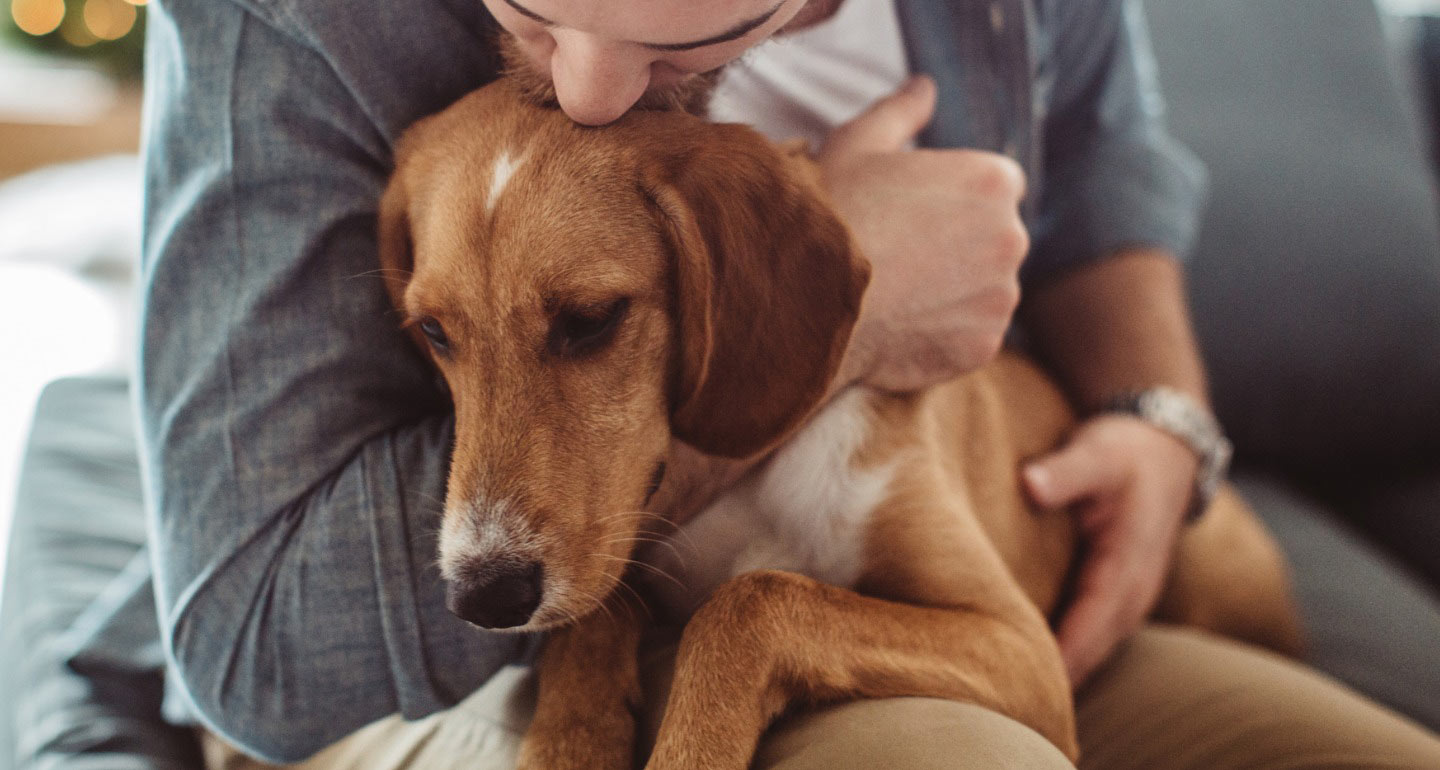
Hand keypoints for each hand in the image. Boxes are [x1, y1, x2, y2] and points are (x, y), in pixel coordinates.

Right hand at [820, 75, 1028, 392]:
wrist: (805, 297)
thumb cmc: (829, 214)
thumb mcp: (857, 144)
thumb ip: (901, 112)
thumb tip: (924, 88)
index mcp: (992, 179)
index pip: (994, 187)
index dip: (951, 201)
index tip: (912, 216)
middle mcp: (1011, 236)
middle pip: (994, 240)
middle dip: (958, 248)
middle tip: (898, 257)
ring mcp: (1000, 296)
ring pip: (985, 292)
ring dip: (953, 293)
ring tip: (895, 295)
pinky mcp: (983, 345)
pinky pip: (971, 337)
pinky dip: (943, 336)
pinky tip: (898, 327)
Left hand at [1022, 414, 1199, 684]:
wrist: (1164, 447)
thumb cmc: (1125, 452)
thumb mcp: (1096, 453)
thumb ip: (1064, 472)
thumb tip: (1031, 484)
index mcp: (1126, 566)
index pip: (1089, 626)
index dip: (1058, 656)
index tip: (1022, 678)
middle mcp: (1132, 592)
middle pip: (1091, 651)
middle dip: (1055, 677)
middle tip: (1003, 695)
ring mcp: (1129, 597)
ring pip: (1093, 649)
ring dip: (1062, 670)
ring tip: (1011, 689)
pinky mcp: (1117, 594)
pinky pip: (1091, 635)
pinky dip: (1068, 651)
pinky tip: (1033, 661)